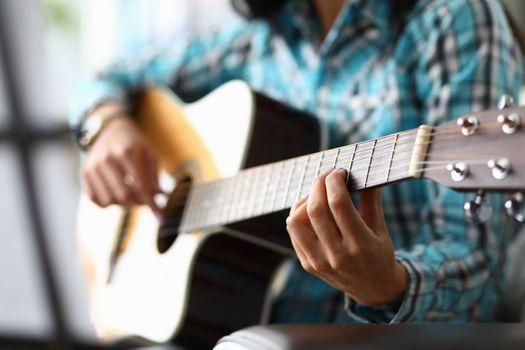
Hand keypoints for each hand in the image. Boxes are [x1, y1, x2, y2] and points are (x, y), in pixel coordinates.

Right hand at [81, 112, 159, 212]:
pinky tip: (116, 193)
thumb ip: (155, 176)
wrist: (110, 129)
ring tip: (131, 194)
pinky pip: (96, 200)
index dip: (152, 204)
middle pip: (124, 196)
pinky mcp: (84, 173)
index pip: (141, 186)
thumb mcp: (150, 153)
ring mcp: (93, 166)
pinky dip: (108, 203)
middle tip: (145, 200)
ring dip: (124, 204)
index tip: (160, 217)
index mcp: (127, 152)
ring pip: (109, 201)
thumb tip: (159, 199)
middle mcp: (107, 159)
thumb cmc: (135, 144)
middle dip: (138, 204)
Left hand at [286, 168, 406, 307]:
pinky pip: (294, 232)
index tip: (339, 172)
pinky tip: (311, 208)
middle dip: (319, 184)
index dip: (335, 182)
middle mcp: (337, 255)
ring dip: (305, 201)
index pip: (339, 204)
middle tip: (327, 175)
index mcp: (360, 244)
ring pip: (296, 221)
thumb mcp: (380, 228)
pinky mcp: (308, 264)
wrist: (373, 288)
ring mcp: (319, 261)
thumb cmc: (379, 252)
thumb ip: (371, 199)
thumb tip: (363, 171)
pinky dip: (298, 215)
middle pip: (316, 209)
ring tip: (317, 194)